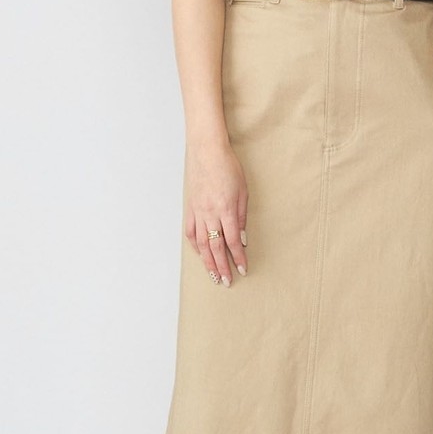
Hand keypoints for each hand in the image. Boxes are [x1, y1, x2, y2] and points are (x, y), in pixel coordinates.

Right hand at [184, 141, 248, 285]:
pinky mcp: (190, 208)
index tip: (242, 270)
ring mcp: (197, 212)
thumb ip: (241, 216)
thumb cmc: (228, 167)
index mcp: (225, 209)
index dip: (238, 257)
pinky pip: (190, 231)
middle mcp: (210, 214)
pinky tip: (199, 254)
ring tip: (213, 275)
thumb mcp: (242, 191)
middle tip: (226, 282)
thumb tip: (242, 239)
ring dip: (207, 261)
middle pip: (215, 247)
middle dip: (221, 266)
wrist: (206, 151)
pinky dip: (195, 245)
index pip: (233, 241)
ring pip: (201, 243)